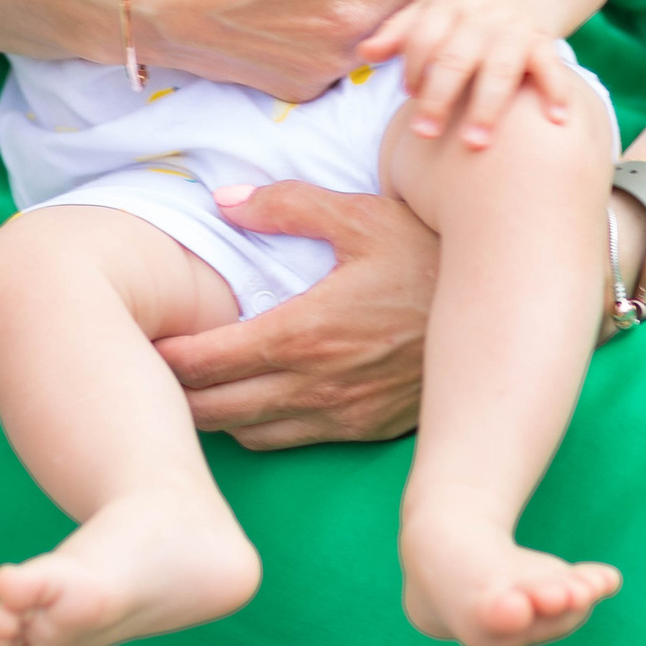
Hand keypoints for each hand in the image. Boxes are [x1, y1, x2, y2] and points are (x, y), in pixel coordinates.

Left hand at [154, 182, 436, 447]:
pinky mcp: (363, 431)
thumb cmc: (426, 256)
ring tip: (193, 390)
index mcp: (303, 332)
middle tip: (148, 372)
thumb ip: (286, 206)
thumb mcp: (360, 216)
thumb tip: (225, 202)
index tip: (144, 342)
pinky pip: (288, 443)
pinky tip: (252, 403)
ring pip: (246, 435)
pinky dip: (257, 429)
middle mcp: (314, 386)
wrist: (500, 311)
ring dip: (212, 417)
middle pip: (212, 410)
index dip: (165, 357)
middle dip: (172, 394)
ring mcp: (340, 416)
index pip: (206, 361)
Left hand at [356, 0, 581, 148]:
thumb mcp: (428, 6)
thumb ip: (398, 32)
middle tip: (426, 135)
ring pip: (499, 69)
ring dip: (488, 106)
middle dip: (440, 96)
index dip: (413, 68)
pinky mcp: (542, 41)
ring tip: (476, 142)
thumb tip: (364, 53)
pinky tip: (557, 120)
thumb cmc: (464, 1)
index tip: (408, 96)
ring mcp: (513, 30)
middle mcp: (479, 19)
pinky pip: (551, 66)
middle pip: (455, 59)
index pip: (423, 39)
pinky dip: (556, 91)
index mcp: (445, 8)